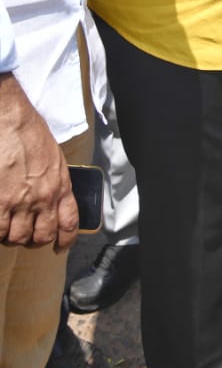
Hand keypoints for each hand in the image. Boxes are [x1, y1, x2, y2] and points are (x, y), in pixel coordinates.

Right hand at [0, 73, 77, 248]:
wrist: (10, 121)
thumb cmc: (29, 132)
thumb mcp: (53, 157)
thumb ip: (53, 181)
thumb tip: (49, 198)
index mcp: (61, 185)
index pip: (69, 223)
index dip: (64, 240)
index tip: (59, 246)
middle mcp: (44, 198)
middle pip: (41, 236)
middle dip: (33, 240)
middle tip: (24, 234)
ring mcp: (21, 202)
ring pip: (17, 237)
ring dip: (11, 235)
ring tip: (6, 225)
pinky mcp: (0, 202)